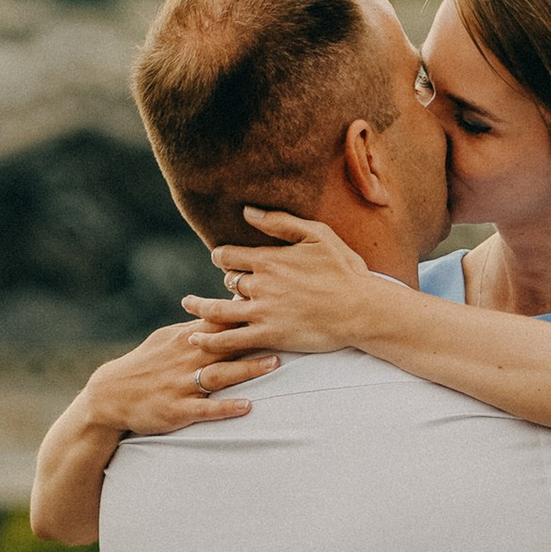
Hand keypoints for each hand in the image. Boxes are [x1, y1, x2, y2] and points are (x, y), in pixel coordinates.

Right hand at [87, 321, 275, 437]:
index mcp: (185, 339)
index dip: (245, 311)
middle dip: (255, 337)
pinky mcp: (177, 410)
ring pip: (219, 374)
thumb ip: (195, 327)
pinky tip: (248, 406)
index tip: (273, 300)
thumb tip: (222, 309)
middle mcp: (185, 359)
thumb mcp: (166, 339)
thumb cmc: (144, 365)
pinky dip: (227, 407)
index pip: (218, 321)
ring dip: (247, 369)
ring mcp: (181, 384)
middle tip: (285, 330)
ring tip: (274, 364)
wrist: (110, 395)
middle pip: (225, 344)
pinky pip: (205, 409)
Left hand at [186, 209, 389, 358]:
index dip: (222, 257)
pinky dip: (210, 339)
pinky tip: (196, 338)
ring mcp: (262, 312)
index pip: (229, 256)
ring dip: (200, 307)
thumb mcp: (317, 235)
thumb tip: (247, 212)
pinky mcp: (268, 336)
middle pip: (227, 283)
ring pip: (218, 310)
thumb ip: (280, 222)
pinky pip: (229, 339)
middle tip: (227, 287)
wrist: (361, 309)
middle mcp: (260, 285)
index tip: (222, 259)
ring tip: (188, 305)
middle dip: (226, 283)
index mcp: (269, 259)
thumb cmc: (344, 271)